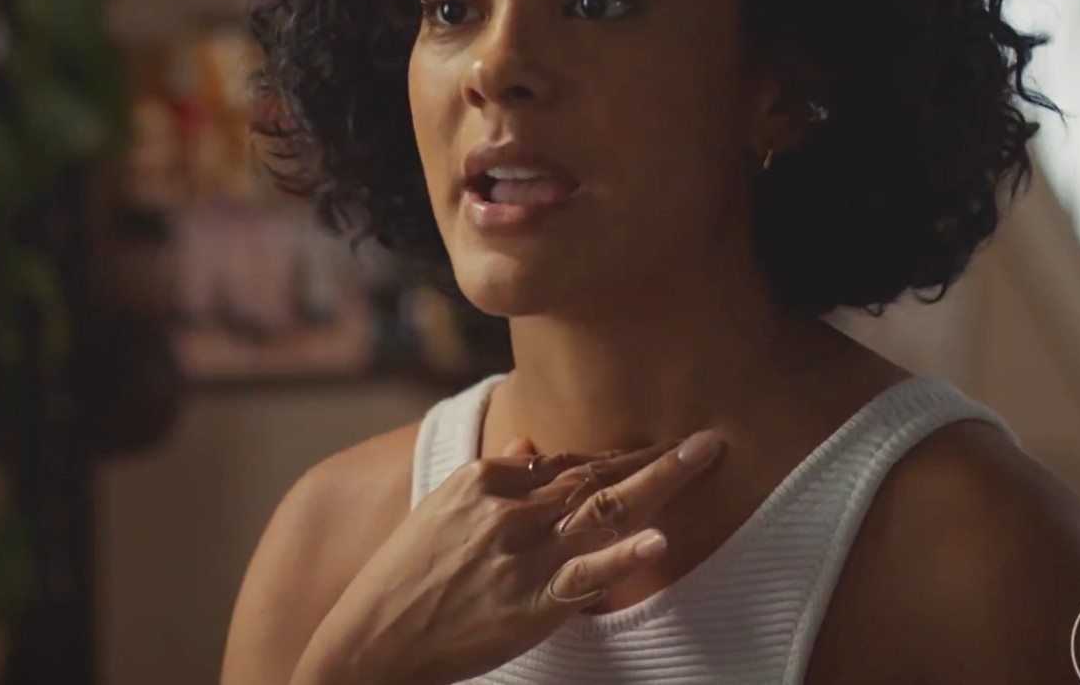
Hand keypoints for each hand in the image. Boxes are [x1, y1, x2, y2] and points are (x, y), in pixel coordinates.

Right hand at [291, 430, 724, 684]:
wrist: (371, 638)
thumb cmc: (403, 576)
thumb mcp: (441, 510)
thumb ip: (492, 476)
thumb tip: (531, 444)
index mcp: (483, 480)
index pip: (565, 462)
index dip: (616, 457)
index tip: (653, 452)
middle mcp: (506, 509)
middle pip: (594, 476)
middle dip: (653, 457)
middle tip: (708, 442)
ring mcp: (520, 555)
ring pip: (603, 510)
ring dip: (659, 481)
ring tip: (704, 458)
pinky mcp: (530, 604)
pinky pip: (586, 576)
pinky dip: (624, 558)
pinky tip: (659, 540)